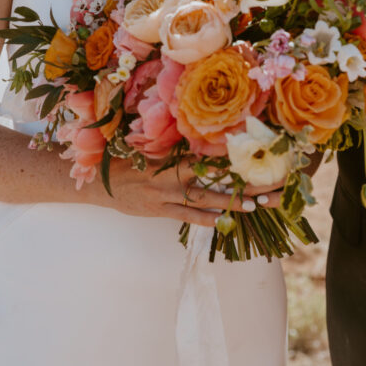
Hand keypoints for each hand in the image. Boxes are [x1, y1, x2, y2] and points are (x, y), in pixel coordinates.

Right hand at [96, 157, 282, 226]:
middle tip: (264, 183)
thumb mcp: (151, 151)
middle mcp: (171, 174)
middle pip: (211, 177)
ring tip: (252, 206)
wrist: (101, 183)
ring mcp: (166, 194)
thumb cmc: (128, 162)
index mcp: (170, 156)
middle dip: (238, 181)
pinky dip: (205, 219)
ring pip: (203, 199)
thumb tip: (202, 143)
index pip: (205, 155)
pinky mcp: (160, 210)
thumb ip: (175, 150)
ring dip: (228, 202)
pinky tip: (222, 222)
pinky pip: (186, 215)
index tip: (252, 154)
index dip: (230, 156)